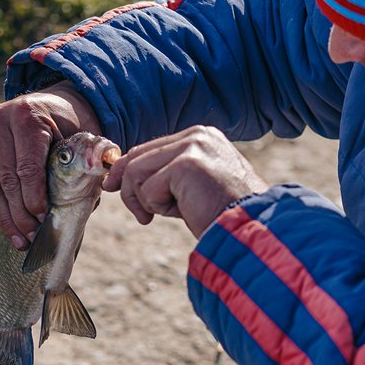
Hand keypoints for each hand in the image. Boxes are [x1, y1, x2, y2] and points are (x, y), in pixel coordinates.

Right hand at [0, 81, 101, 248]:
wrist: (50, 103)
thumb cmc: (68, 123)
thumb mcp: (80, 135)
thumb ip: (81, 165)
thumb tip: (82, 206)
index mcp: (28, 117)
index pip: (27, 167)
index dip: (35, 197)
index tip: (44, 219)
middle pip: (7, 180)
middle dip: (21, 214)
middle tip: (34, 237)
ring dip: (4, 217)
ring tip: (19, 241)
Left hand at [102, 126, 267, 237]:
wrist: (250, 229)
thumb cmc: (224, 214)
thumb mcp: (194, 186)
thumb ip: (168, 174)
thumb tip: (126, 175)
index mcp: (202, 136)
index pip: (150, 147)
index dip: (127, 168)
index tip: (114, 185)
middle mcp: (197, 135)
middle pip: (138, 156)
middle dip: (129, 188)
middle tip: (143, 216)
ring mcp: (192, 146)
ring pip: (136, 172)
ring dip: (145, 201)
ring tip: (171, 214)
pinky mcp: (186, 164)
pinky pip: (148, 189)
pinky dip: (158, 207)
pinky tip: (184, 212)